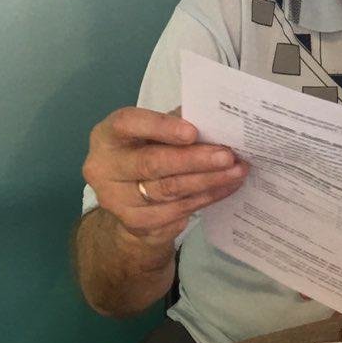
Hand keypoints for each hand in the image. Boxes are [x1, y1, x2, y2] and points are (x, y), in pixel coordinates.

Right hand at [82, 106, 248, 250]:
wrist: (130, 199)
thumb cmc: (147, 151)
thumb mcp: (154, 133)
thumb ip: (176, 123)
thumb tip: (217, 120)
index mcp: (108, 135)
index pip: (129, 124)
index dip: (161, 127)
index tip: (193, 131)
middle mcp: (104, 167)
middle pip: (152, 163)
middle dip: (195, 159)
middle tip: (228, 156)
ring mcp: (117, 199)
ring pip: (169, 190)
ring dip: (208, 180)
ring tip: (237, 171)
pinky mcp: (136, 222)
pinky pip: (177, 210)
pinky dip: (206, 197)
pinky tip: (226, 187)